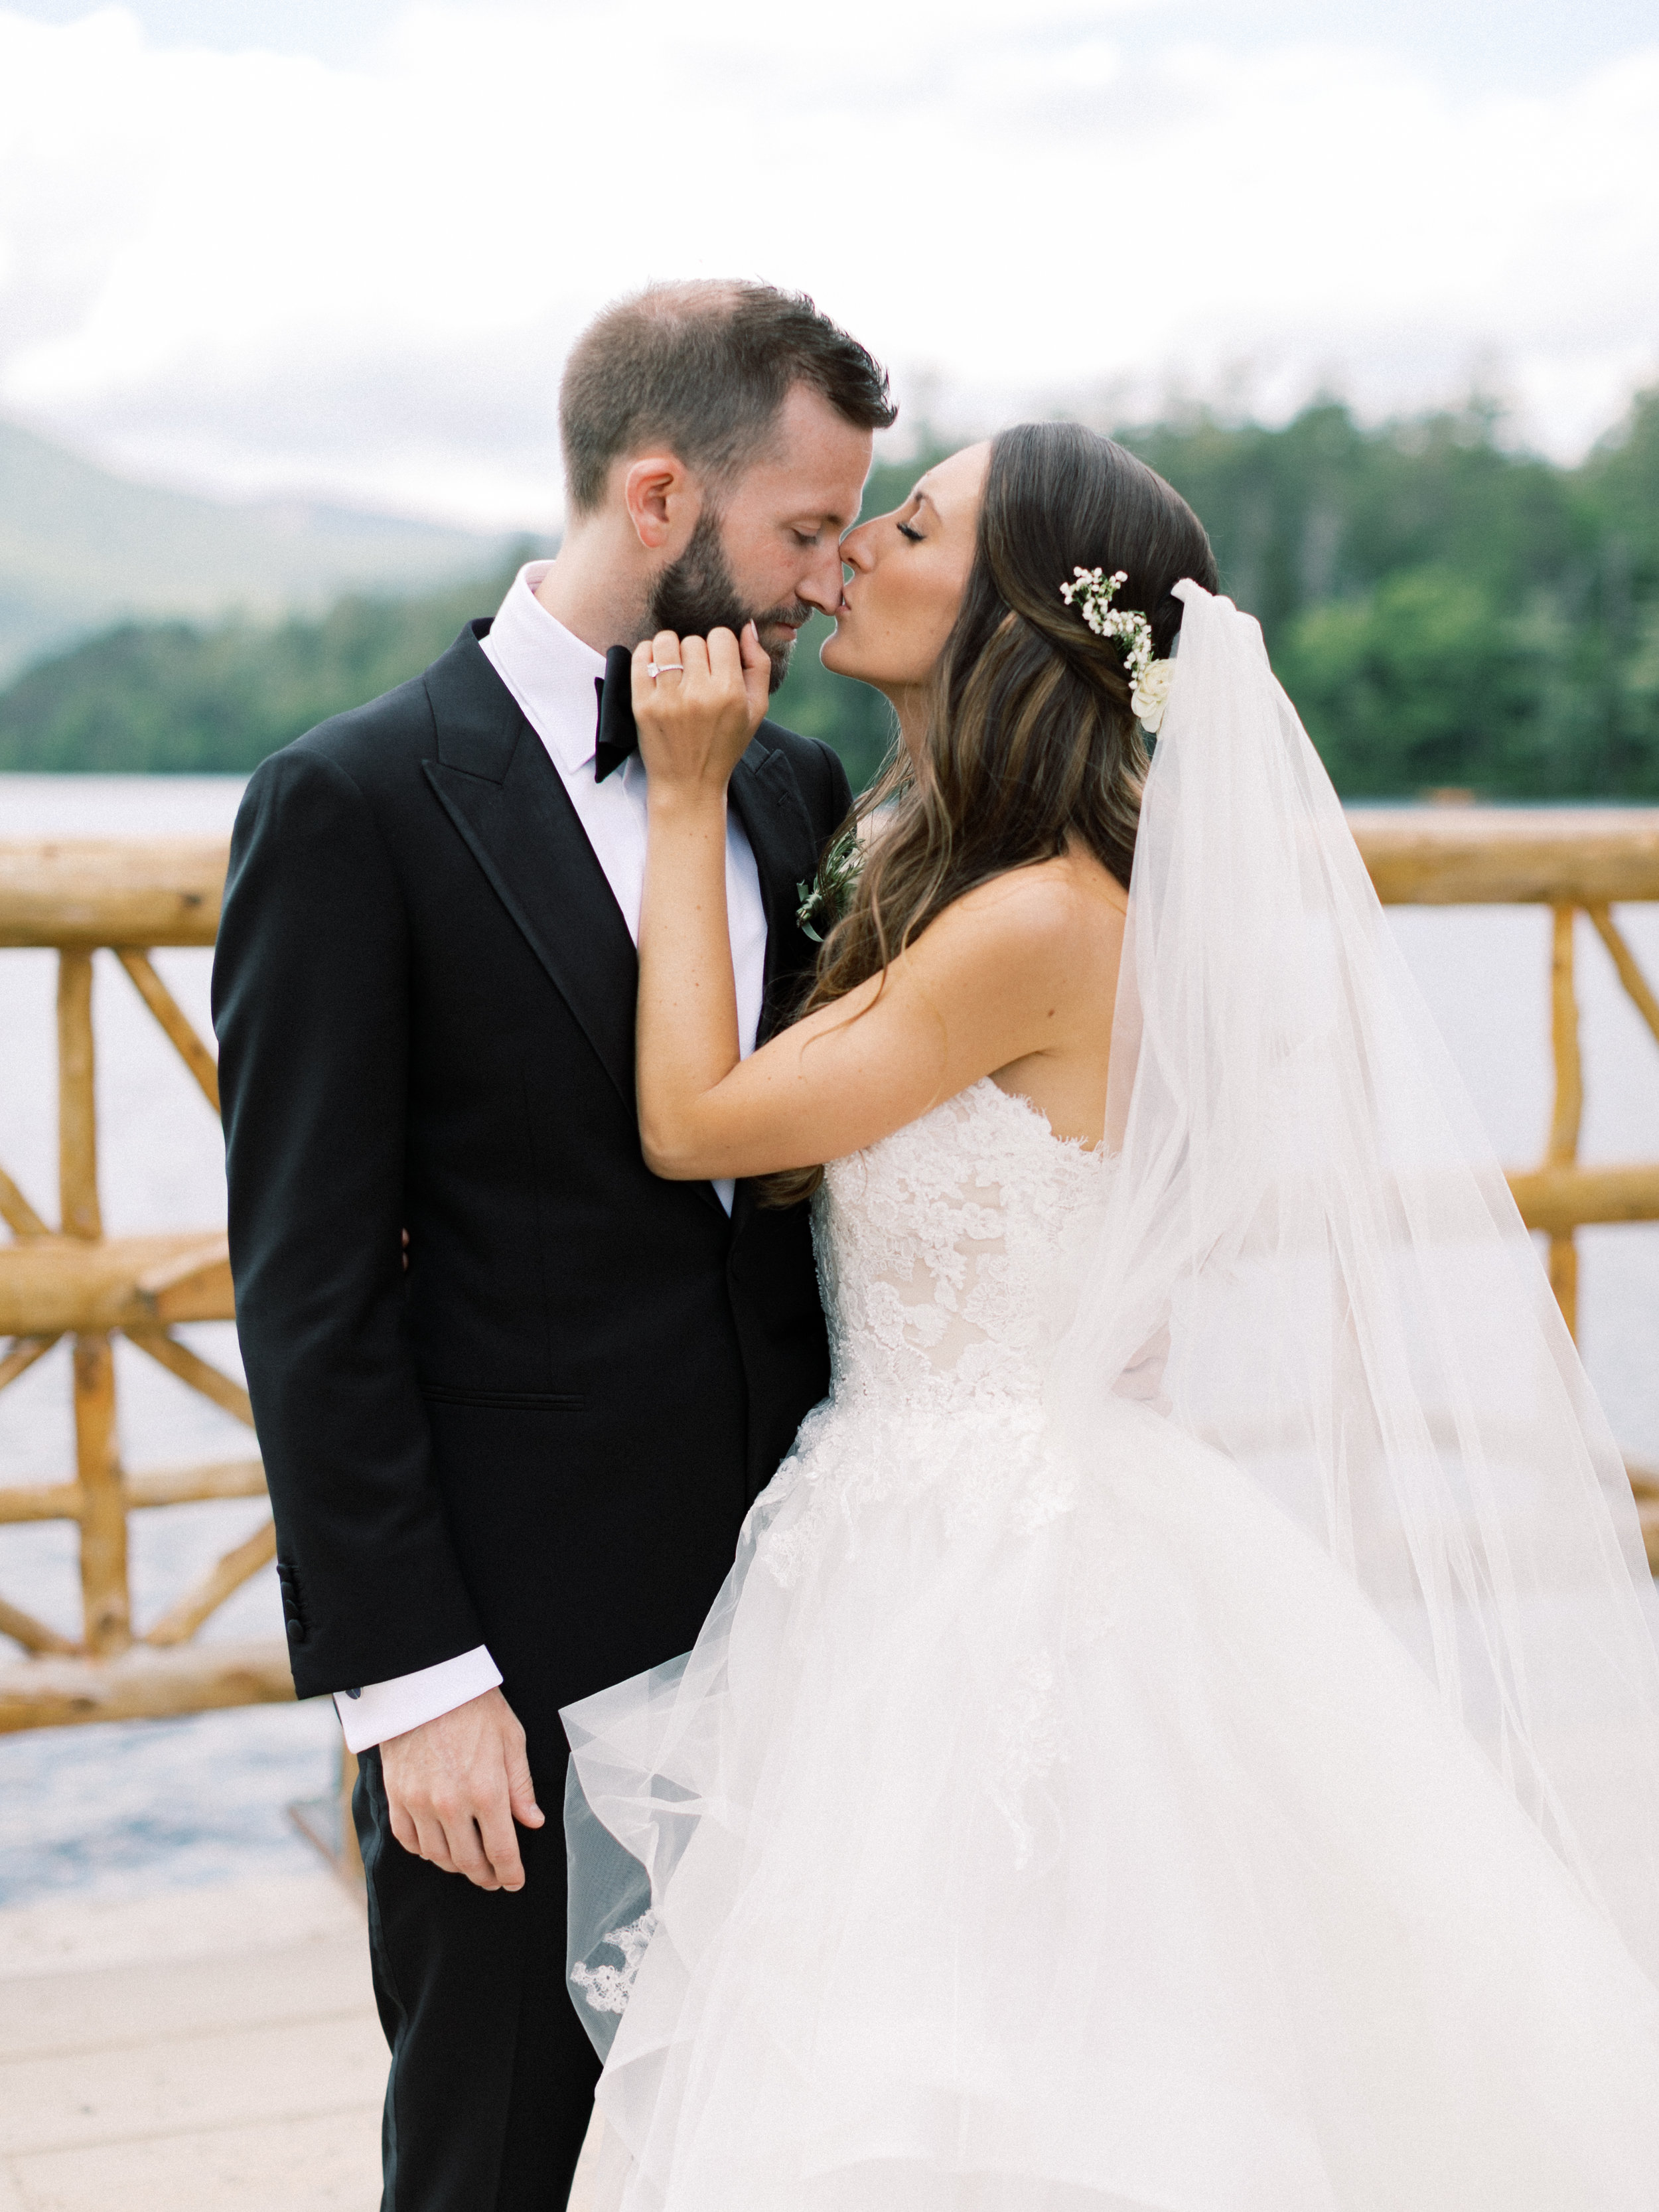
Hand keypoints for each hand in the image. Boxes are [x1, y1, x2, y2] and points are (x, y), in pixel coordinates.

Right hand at [379, 1686, 543, 1891]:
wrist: (425, 1683)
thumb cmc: (474, 1706)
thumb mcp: (510, 1739)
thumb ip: (521, 1786)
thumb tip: (533, 1822)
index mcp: (486, 1790)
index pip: (501, 1851)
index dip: (510, 1873)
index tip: (514, 1882)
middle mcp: (451, 1804)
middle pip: (468, 1861)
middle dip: (485, 1876)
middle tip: (494, 1879)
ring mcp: (419, 1803)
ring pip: (438, 1856)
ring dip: (456, 1866)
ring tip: (469, 1863)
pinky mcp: (396, 1797)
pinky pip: (409, 1840)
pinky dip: (424, 1850)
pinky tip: (438, 1846)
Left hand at [631, 622, 769, 802]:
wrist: (688, 784)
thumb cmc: (725, 745)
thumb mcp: (756, 711)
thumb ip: (758, 666)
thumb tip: (748, 627)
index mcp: (730, 692)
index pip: (722, 636)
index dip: (720, 646)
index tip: (717, 663)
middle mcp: (699, 694)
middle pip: (694, 640)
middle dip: (696, 652)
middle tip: (696, 675)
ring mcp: (668, 699)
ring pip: (666, 642)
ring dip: (671, 649)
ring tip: (675, 667)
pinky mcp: (643, 705)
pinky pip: (641, 657)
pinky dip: (647, 655)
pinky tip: (657, 668)